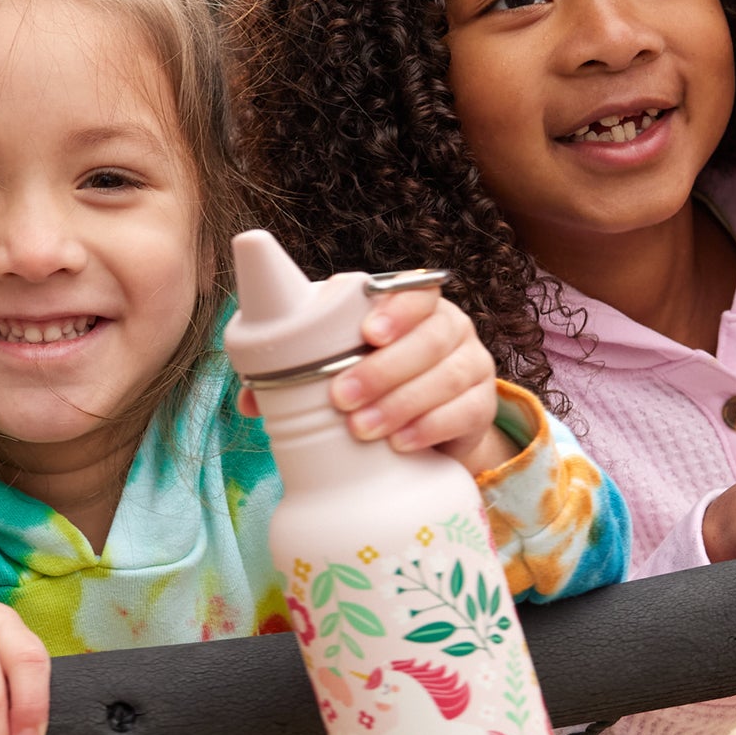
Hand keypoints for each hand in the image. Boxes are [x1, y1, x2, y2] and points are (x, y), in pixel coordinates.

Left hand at [237, 286, 513, 476]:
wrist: (426, 433)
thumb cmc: (374, 388)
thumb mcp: (339, 372)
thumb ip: (296, 376)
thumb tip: (252, 399)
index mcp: (414, 308)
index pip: (416, 292)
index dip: (396, 310)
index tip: (367, 333)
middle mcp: (451, 329)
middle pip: (433, 336)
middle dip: (385, 369)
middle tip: (343, 400)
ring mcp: (473, 366)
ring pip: (450, 375)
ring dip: (403, 402)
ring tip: (364, 429)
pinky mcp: (483, 407)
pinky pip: (467, 411)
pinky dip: (432, 427)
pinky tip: (403, 442)